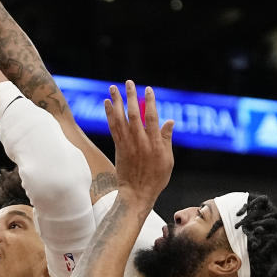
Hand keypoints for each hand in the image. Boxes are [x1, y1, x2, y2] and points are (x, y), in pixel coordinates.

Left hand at [104, 81, 173, 204]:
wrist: (137, 194)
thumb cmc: (156, 179)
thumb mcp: (168, 160)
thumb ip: (166, 139)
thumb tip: (169, 121)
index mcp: (155, 143)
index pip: (152, 117)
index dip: (150, 102)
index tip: (147, 89)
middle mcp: (140, 141)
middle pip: (134, 114)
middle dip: (131, 97)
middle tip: (128, 82)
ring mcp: (128, 144)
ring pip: (120, 119)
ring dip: (116, 102)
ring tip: (112, 88)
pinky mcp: (119, 148)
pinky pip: (113, 128)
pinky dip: (109, 115)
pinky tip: (107, 104)